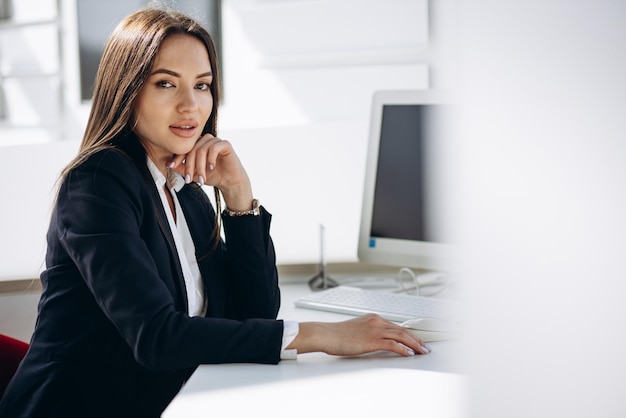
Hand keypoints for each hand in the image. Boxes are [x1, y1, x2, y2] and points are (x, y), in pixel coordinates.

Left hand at [168, 134, 253, 210]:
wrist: (230, 181)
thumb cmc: (213, 176)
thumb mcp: (194, 174)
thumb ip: (182, 168)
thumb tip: (167, 164)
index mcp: (197, 144)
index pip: (184, 147)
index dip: (177, 157)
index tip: (171, 166)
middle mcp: (206, 140)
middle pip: (192, 149)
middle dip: (189, 166)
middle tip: (188, 179)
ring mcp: (216, 141)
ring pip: (202, 150)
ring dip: (200, 166)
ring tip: (201, 179)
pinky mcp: (225, 144)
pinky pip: (214, 147)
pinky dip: (210, 159)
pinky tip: (211, 168)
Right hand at [288, 314, 429, 356]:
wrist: (326, 334)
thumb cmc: (337, 334)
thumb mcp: (356, 329)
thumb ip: (369, 332)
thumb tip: (377, 341)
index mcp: (373, 318)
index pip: (396, 326)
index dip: (409, 334)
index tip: (416, 341)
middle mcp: (376, 322)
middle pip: (402, 329)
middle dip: (416, 339)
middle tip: (424, 347)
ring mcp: (374, 330)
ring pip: (401, 335)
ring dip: (414, 344)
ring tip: (421, 351)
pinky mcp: (371, 340)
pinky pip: (392, 344)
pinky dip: (403, 349)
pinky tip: (408, 354)